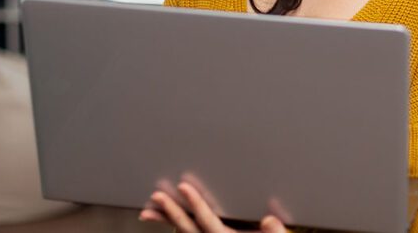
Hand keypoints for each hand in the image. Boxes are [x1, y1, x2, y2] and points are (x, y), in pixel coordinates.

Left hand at [139, 182, 287, 232]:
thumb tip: (269, 220)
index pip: (208, 220)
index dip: (195, 203)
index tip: (184, 188)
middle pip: (188, 229)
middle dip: (171, 212)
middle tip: (156, 196)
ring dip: (167, 221)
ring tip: (148, 210)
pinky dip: (175, 227)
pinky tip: (165, 220)